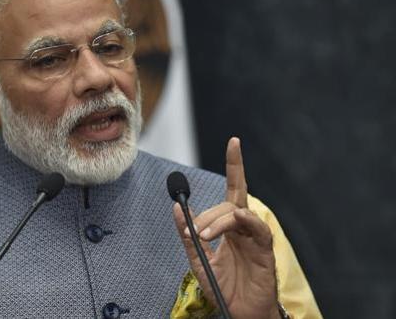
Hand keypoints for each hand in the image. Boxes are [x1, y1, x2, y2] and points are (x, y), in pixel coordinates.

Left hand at [173, 137, 279, 318]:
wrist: (237, 313)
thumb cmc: (223, 287)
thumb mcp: (198, 259)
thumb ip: (189, 232)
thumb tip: (177, 207)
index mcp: (230, 226)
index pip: (233, 190)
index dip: (235, 166)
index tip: (234, 141)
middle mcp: (244, 227)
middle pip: (230, 201)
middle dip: (207, 214)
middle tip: (193, 232)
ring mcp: (256, 237)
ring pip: (238, 214)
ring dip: (217, 221)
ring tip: (203, 237)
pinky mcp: (265, 251)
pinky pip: (257, 229)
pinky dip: (243, 222)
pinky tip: (232, 224)